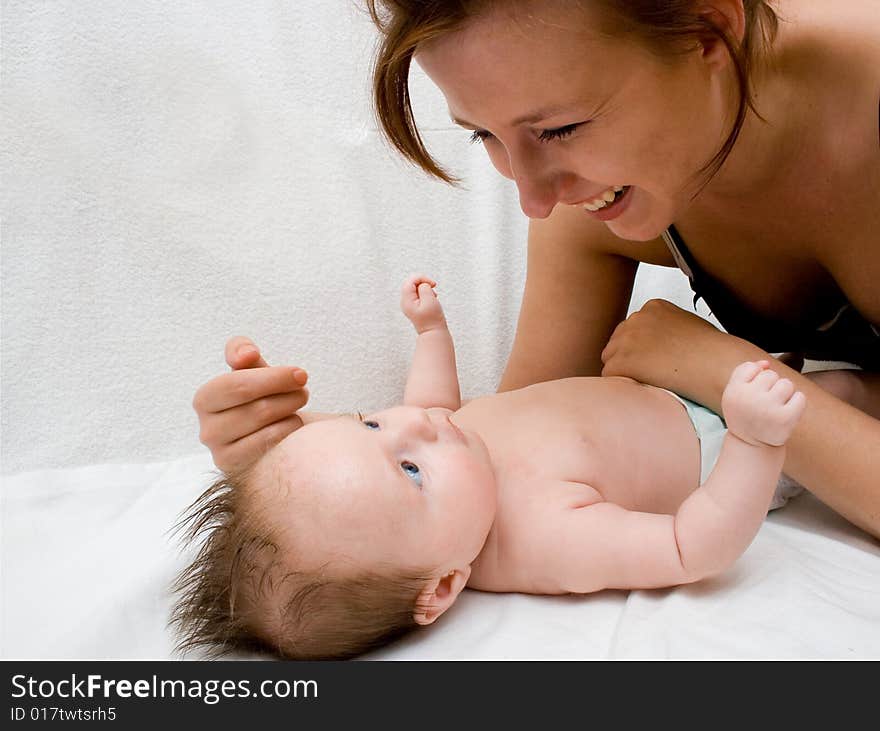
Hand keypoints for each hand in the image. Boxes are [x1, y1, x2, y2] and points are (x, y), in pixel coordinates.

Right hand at [192, 336, 309, 471]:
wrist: (275, 436)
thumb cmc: (262, 398)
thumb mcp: (252, 370)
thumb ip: (243, 352)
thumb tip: (245, 355)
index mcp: (205, 399)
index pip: (237, 385)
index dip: (272, 378)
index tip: (300, 374)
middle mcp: (207, 429)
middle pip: (254, 406)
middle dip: (285, 394)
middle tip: (304, 389)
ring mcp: (220, 453)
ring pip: (263, 424)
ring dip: (290, 408)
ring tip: (299, 402)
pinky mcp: (237, 469)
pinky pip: (268, 444)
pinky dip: (287, 430)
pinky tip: (293, 423)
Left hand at [400, 275, 446, 333]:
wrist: (433, 333)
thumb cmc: (433, 319)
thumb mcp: (430, 301)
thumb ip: (424, 288)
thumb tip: (422, 284)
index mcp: (406, 301)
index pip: (410, 281)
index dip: (422, 278)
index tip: (433, 284)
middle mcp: (405, 302)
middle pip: (411, 283)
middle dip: (424, 283)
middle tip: (433, 290)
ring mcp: (408, 304)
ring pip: (415, 288)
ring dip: (425, 289)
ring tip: (433, 297)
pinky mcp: (413, 306)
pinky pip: (417, 294)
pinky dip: (425, 293)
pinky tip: (431, 299)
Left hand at [601, 299, 759, 408]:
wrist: (715, 364)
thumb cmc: (710, 351)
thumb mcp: (687, 325)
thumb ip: (665, 329)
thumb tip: (654, 345)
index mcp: (653, 307)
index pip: (631, 327)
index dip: (639, 347)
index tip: (654, 358)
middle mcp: (636, 318)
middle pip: (617, 341)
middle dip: (628, 357)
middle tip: (649, 372)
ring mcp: (627, 339)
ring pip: (610, 358)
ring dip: (624, 371)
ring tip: (647, 379)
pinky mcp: (621, 361)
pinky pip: (609, 375)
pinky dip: (622, 383)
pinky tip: (642, 385)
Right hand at [721, 361, 805, 446]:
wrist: (751, 445)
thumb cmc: (744, 414)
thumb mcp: (734, 392)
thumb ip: (744, 372)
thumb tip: (766, 363)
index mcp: (734, 390)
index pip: (752, 367)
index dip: (754, 379)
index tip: (750, 393)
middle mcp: (749, 398)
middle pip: (770, 375)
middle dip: (770, 386)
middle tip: (763, 403)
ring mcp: (768, 408)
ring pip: (786, 384)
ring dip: (784, 393)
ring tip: (775, 407)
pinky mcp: (786, 418)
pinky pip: (800, 397)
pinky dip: (796, 403)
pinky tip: (786, 413)